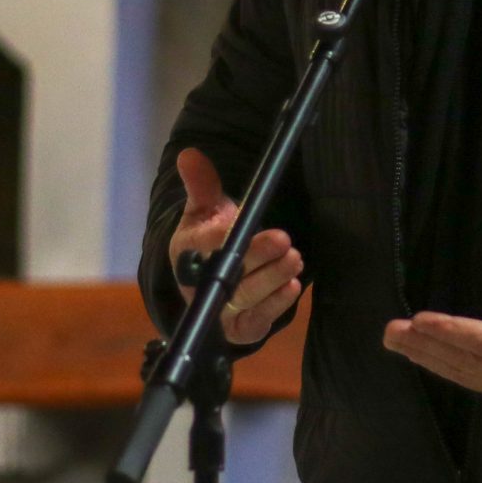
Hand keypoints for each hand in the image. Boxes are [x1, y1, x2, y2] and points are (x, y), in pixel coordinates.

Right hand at [169, 147, 302, 347]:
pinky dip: (276, 305)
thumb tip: (190, 154)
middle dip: (257, 258)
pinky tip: (291, 286)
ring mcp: (221, 311)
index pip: (203, 244)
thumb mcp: (203, 210)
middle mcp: (200, 286)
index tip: (238, 220)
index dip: (220, 235)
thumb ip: (201, 185)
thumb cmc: (208, 239)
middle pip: (230, 275)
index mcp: (186, 253)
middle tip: (283, 240)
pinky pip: (259, 321)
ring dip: (273, 279)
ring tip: (295, 259)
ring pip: (247, 299)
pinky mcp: (241, 329)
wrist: (211, 282)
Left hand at [382, 217, 481, 402]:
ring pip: (467, 376)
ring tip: (397, 342)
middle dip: (428, 346)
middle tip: (391, 331)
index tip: (420, 319)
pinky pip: (474, 381)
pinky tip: (424, 354)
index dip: (453, 331)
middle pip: (468, 363)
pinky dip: (447, 367)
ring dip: (429, 359)